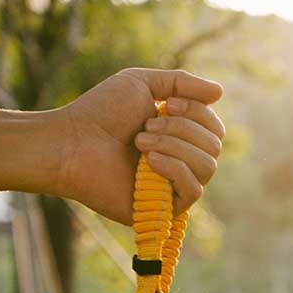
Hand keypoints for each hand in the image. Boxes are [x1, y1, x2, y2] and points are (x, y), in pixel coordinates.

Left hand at [55, 68, 224, 224]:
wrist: (72, 143)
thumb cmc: (101, 112)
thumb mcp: (142, 83)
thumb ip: (182, 82)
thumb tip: (220, 91)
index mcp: (178, 135)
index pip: (214, 129)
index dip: (197, 113)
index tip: (166, 104)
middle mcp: (181, 162)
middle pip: (214, 147)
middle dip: (182, 129)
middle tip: (144, 127)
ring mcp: (174, 187)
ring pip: (208, 167)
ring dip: (175, 147)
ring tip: (140, 142)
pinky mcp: (165, 209)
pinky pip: (194, 191)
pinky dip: (175, 169)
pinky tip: (149, 162)